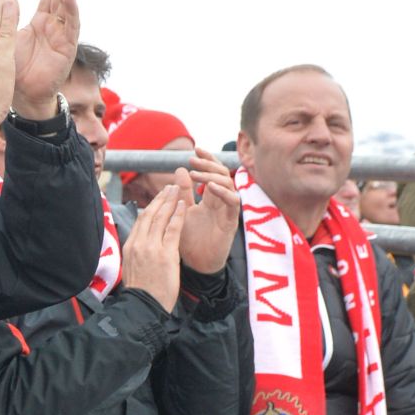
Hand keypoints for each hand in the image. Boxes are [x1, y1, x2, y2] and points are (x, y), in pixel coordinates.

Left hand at [11, 0, 79, 118]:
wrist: (23, 95)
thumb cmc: (15, 69)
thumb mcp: (8, 38)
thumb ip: (7, 19)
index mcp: (41, 22)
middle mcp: (55, 27)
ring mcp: (63, 35)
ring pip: (68, 7)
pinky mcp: (68, 46)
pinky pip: (72, 25)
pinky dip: (70, 9)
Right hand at [119, 174, 186, 310]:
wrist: (143, 308)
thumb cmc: (141, 293)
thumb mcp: (132, 269)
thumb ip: (137, 253)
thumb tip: (141, 245)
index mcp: (130, 247)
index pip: (141, 220)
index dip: (151, 206)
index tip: (160, 198)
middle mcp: (139, 244)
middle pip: (150, 214)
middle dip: (161, 198)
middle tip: (170, 186)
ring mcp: (151, 248)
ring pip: (161, 217)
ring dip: (170, 201)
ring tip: (178, 189)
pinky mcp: (165, 254)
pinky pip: (172, 229)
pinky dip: (178, 215)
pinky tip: (184, 205)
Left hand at [178, 149, 239, 275]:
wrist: (196, 265)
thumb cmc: (190, 241)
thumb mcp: (182, 212)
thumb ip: (182, 193)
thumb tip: (179, 169)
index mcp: (210, 198)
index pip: (213, 173)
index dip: (207, 160)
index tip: (195, 149)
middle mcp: (221, 202)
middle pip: (223, 174)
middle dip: (209, 164)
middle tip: (193, 159)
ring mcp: (227, 211)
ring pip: (229, 184)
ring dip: (212, 176)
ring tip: (196, 174)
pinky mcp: (231, 223)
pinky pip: (234, 202)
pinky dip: (223, 192)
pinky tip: (210, 188)